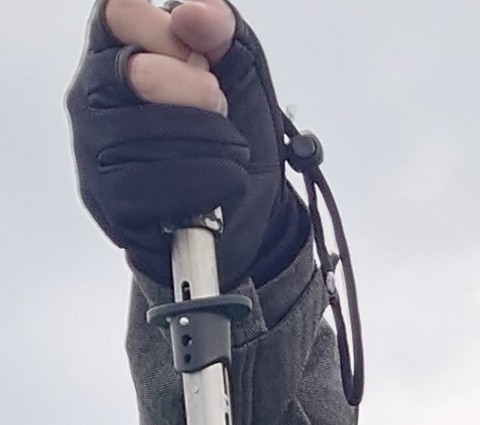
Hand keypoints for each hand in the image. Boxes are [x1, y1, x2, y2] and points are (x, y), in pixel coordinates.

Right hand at [67, 1, 303, 283]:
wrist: (250, 212)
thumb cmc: (235, 132)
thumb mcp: (241, 69)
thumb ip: (220, 29)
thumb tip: (192, 14)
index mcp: (116, 46)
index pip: (121, 12)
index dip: (169, 34)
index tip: (201, 58)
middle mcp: (93, 93)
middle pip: (137, 74)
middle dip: (196, 92)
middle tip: (219, 107)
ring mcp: (92, 147)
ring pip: (143, 135)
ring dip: (206, 144)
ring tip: (227, 151)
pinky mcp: (105, 199)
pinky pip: (147, 187)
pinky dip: (199, 185)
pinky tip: (218, 184)